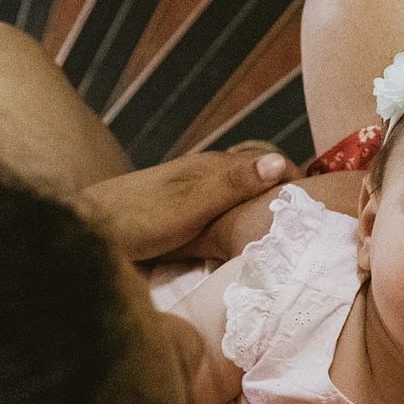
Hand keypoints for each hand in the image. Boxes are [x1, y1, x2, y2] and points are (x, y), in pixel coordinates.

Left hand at [78, 148, 293, 261]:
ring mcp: (191, 196)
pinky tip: (246, 240)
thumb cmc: (134, 219)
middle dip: (284, 195)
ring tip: (289, 234)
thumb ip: (232, 185)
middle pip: (256, 177)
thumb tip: (282, 164)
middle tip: (314, 224)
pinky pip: (222, 213)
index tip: (323, 205)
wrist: (81, 232)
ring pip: (239, 196)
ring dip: (263, 209)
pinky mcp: (180, 217)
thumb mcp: (188, 205)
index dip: (296, 180)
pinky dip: (241, 222)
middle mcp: (204, 176)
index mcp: (211, 168)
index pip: (267, 163)